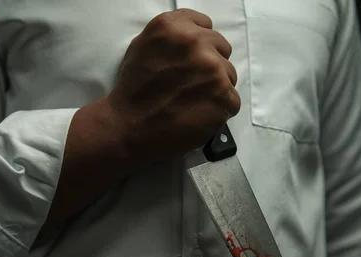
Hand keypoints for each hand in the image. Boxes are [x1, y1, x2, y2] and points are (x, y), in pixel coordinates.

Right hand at [107, 8, 240, 162]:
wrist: (129, 128)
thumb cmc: (133, 92)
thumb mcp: (143, 46)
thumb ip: (172, 36)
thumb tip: (193, 36)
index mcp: (174, 27)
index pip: (205, 26)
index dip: (200, 45)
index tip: (192, 60)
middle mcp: (196, 43)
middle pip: (221, 49)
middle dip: (209, 65)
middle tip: (191, 84)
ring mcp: (213, 70)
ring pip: (229, 75)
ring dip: (216, 87)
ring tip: (192, 102)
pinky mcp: (224, 96)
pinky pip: (232, 100)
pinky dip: (219, 109)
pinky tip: (199, 114)